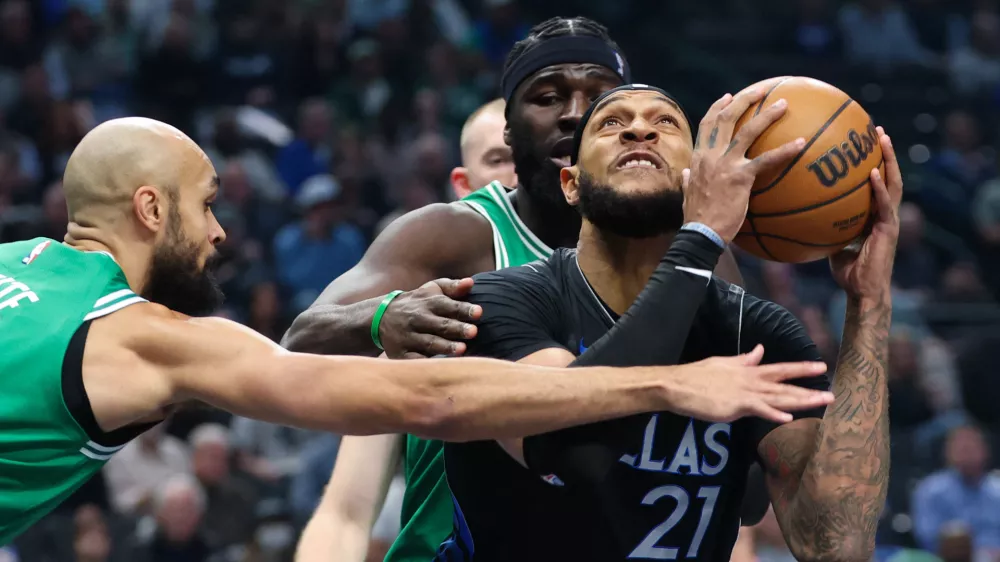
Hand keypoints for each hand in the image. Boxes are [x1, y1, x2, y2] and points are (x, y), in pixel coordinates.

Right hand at [378, 278, 481, 358]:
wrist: (381, 316)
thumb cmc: (418, 303)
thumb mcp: (432, 289)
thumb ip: (452, 287)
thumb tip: (470, 282)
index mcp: (428, 302)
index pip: (448, 305)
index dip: (463, 309)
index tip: (479, 312)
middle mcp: (418, 319)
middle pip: (440, 325)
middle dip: (457, 328)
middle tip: (474, 332)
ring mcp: (408, 337)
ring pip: (429, 343)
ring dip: (445, 347)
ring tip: (462, 349)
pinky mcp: (401, 353)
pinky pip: (414, 359)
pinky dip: (426, 363)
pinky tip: (440, 367)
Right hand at [665, 344, 832, 422]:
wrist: (677, 385)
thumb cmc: (697, 376)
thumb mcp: (723, 363)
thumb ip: (744, 359)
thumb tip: (760, 350)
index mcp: (748, 370)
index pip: (780, 369)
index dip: (801, 369)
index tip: (821, 367)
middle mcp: (751, 380)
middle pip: (785, 385)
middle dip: (809, 389)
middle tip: (833, 394)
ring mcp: (744, 392)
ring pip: (778, 397)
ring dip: (801, 400)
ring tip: (821, 403)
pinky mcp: (735, 405)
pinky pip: (758, 410)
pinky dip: (773, 413)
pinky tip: (788, 418)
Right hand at [683, 89, 805, 241]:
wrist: (700, 232)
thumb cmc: (696, 217)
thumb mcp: (687, 193)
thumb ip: (687, 180)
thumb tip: (684, 173)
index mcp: (699, 158)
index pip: (707, 125)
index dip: (717, 108)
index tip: (728, 97)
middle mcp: (711, 155)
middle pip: (726, 118)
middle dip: (744, 99)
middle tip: (761, 89)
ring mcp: (726, 164)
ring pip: (748, 130)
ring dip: (767, 114)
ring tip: (783, 103)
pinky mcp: (741, 177)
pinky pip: (767, 159)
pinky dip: (786, 150)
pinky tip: (802, 143)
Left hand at [830, 127, 901, 300]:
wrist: (863, 292)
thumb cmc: (847, 272)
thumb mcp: (831, 243)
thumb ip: (822, 226)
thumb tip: (797, 213)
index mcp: (874, 214)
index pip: (876, 182)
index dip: (873, 162)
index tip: (864, 142)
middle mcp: (885, 213)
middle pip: (889, 175)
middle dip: (885, 152)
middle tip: (878, 129)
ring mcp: (889, 220)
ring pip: (893, 183)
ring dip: (889, 160)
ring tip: (882, 139)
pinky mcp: (889, 230)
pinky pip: (884, 204)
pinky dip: (878, 187)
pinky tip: (872, 173)